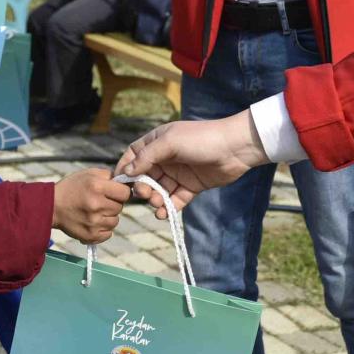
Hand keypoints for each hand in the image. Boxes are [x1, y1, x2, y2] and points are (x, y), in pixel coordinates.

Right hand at [52, 168, 130, 243]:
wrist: (51, 206)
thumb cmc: (71, 188)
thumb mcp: (88, 174)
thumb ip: (109, 176)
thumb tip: (127, 182)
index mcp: (97, 187)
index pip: (126, 193)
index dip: (121, 192)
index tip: (114, 192)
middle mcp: (96, 205)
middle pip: (120, 207)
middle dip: (113, 204)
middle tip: (100, 201)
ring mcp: (94, 222)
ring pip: (115, 221)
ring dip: (108, 217)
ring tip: (94, 212)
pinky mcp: (90, 235)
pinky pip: (108, 233)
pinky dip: (103, 229)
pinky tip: (92, 222)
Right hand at [119, 115, 267, 205]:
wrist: (235, 148)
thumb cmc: (201, 139)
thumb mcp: (170, 142)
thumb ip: (147, 157)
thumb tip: (127, 172)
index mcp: (158, 142)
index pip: (134, 156)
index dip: (125, 169)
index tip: (118, 183)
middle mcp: (166, 158)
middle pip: (144, 176)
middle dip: (141, 187)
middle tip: (144, 194)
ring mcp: (178, 173)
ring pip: (158, 190)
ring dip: (154, 199)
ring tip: (157, 203)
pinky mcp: (191, 187)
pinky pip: (174, 200)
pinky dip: (168, 208)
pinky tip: (164, 214)